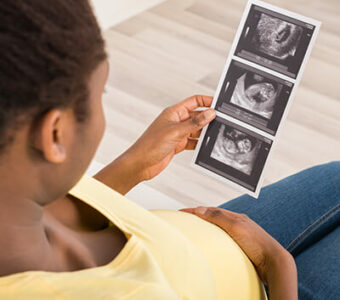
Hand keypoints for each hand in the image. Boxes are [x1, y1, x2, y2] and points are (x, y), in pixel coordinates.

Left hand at [125, 95, 215, 180]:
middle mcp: (176, 121)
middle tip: (222, 121)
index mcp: (174, 112)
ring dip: (204, 132)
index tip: (219, 104)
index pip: (194, 102)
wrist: (141, 164)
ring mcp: (177, 133)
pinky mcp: (177, 145)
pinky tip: (205, 146)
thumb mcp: (176, 131)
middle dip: (208, 118)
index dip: (206, 101)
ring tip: (215, 134)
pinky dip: (199, 144)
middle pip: (197, 116)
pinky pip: (193, 142)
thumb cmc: (151, 145)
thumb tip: (210, 113)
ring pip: (196, 130)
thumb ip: (194, 123)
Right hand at [179, 207, 296, 288]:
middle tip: (185, 219)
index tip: (182, 212)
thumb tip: (200, 209)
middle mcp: (238, 225)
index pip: (211, 210)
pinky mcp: (241, 248)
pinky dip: (213, 239)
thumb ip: (218, 217)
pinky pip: (223, 240)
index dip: (196, 210)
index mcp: (236, 217)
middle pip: (214, 218)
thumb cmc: (258, 244)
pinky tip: (210, 245)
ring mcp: (240, 236)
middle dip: (199, 217)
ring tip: (195, 230)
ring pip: (218, 229)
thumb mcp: (236, 226)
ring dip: (206, 227)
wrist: (274, 262)